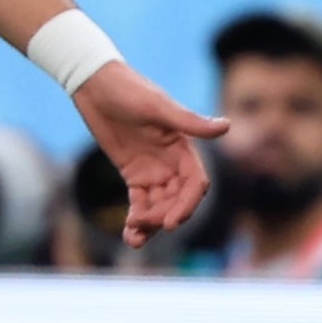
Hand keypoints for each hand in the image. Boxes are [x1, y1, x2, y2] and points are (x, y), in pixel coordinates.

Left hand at [71, 60, 221, 242]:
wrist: (95, 84)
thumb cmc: (128, 89)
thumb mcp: (157, 106)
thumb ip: (190, 122)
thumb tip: (227, 126)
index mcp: (183, 147)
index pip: (194, 184)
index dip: (186, 205)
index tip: (169, 223)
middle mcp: (172, 161)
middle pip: (177, 200)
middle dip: (163, 216)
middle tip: (140, 225)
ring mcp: (153, 169)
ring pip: (159, 205)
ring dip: (150, 224)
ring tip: (133, 238)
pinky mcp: (133, 174)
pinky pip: (140, 202)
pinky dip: (136, 218)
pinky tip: (129, 233)